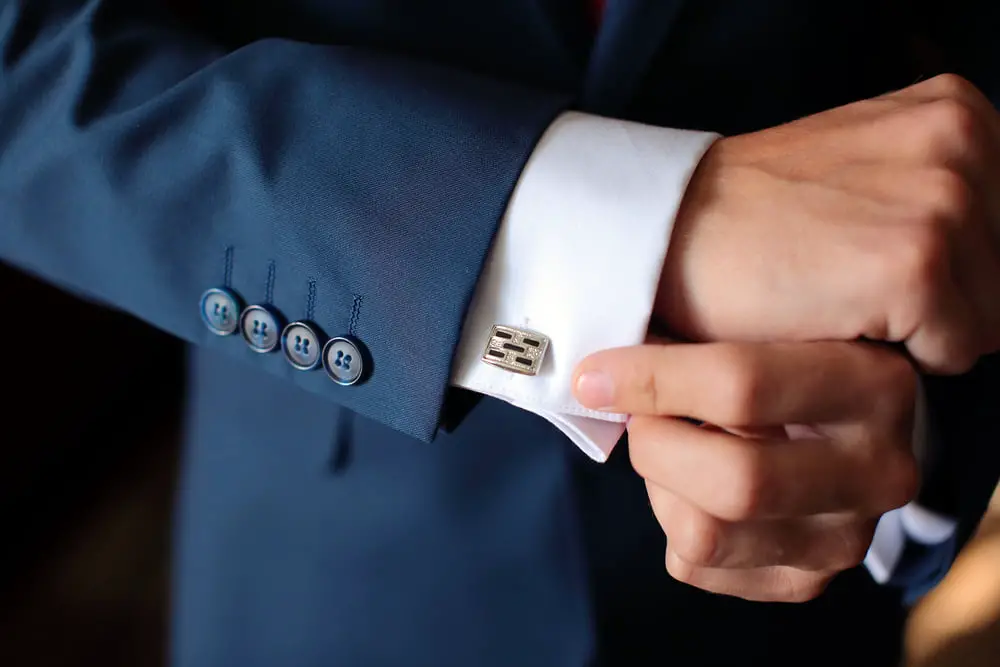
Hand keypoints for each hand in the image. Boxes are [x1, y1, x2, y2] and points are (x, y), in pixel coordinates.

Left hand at [573, 341, 918, 601]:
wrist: (826, 406)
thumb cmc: (771, 343)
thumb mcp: (759, 310)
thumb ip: (703, 320)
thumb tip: (602, 366)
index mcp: (877, 383)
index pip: (742, 387)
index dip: (649, 380)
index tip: (593, 375)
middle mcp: (883, 471)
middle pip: (734, 481)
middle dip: (658, 443)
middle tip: (642, 414)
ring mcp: (850, 536)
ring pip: (706, 534)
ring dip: (662, 484)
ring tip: (675, 445)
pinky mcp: (809, 579)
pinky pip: (696, 564)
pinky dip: (671, 518)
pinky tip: (693, 483)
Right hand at [658, 74, 999, 373]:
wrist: (668, 234)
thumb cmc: (751, 218)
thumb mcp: (866, 169)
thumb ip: (939, 191)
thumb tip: (990, 271)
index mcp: (957, 113)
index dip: (956, 269)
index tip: (883, 267)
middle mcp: (962, 142)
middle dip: (945, 302)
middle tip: (853, 283)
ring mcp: (941, 203)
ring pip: (989, 320)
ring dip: (921, 331)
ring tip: (844, 298)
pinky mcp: (915, 266)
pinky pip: (953, 353)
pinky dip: (895, 358)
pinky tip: (836, 320)